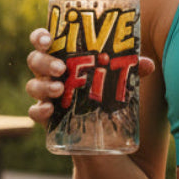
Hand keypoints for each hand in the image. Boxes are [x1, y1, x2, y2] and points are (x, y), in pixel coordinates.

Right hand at [25, 27, 154, 125]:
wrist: (106, 141)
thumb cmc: (109, 97)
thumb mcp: (121, 82)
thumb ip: (131, 70)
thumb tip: (146, 64)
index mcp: (65, 58)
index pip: (45, 41)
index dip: (40, 37)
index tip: (48, 39)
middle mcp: (52, 75)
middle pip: (35, 61)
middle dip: (44, 62)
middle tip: (61, 69)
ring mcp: (48, 97)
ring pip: (33, 86)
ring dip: (43, 86)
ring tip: (59, 90)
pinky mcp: (49, 119)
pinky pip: (35, 113)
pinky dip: (38, 110)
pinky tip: (49, 111)